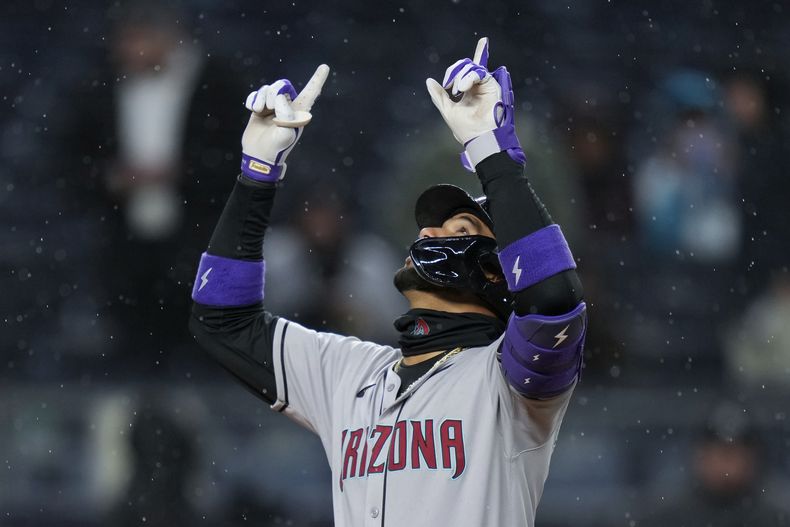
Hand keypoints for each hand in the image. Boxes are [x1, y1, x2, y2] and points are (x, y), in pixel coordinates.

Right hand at [241, 64, 329, 181]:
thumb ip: (286, 115)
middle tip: (269, 108)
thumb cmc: (276, 148)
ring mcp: (273, 107)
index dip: (317, 80)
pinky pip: (256, 94)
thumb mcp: (285, 133)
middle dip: (273, 92)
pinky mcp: (259, 108)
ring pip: (267, 89)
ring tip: (259, 112)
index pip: (310, 93)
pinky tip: (252, 110)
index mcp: (299, 112)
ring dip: (261, 98)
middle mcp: (287, 107)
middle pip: (282, 85)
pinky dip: (252, 99)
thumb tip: (280, 98)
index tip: (325, 67)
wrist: (259, 156)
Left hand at [426, 38, 524, 170]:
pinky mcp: (491, 85)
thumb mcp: (446, 110)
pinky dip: (469, 77)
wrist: (479, 137)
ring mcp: (485, 84)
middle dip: (454, 71)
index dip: (467, 61)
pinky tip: (463, 88)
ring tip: (457, 90)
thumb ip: (438, 95)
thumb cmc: (464, 128)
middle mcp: (478, 85)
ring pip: (471, 66)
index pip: (467, 70)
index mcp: (468, 90)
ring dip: (460, 76)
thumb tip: (429, 80)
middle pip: (465, 65)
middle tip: (449, 86)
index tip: (465, 62)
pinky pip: (479, 72)